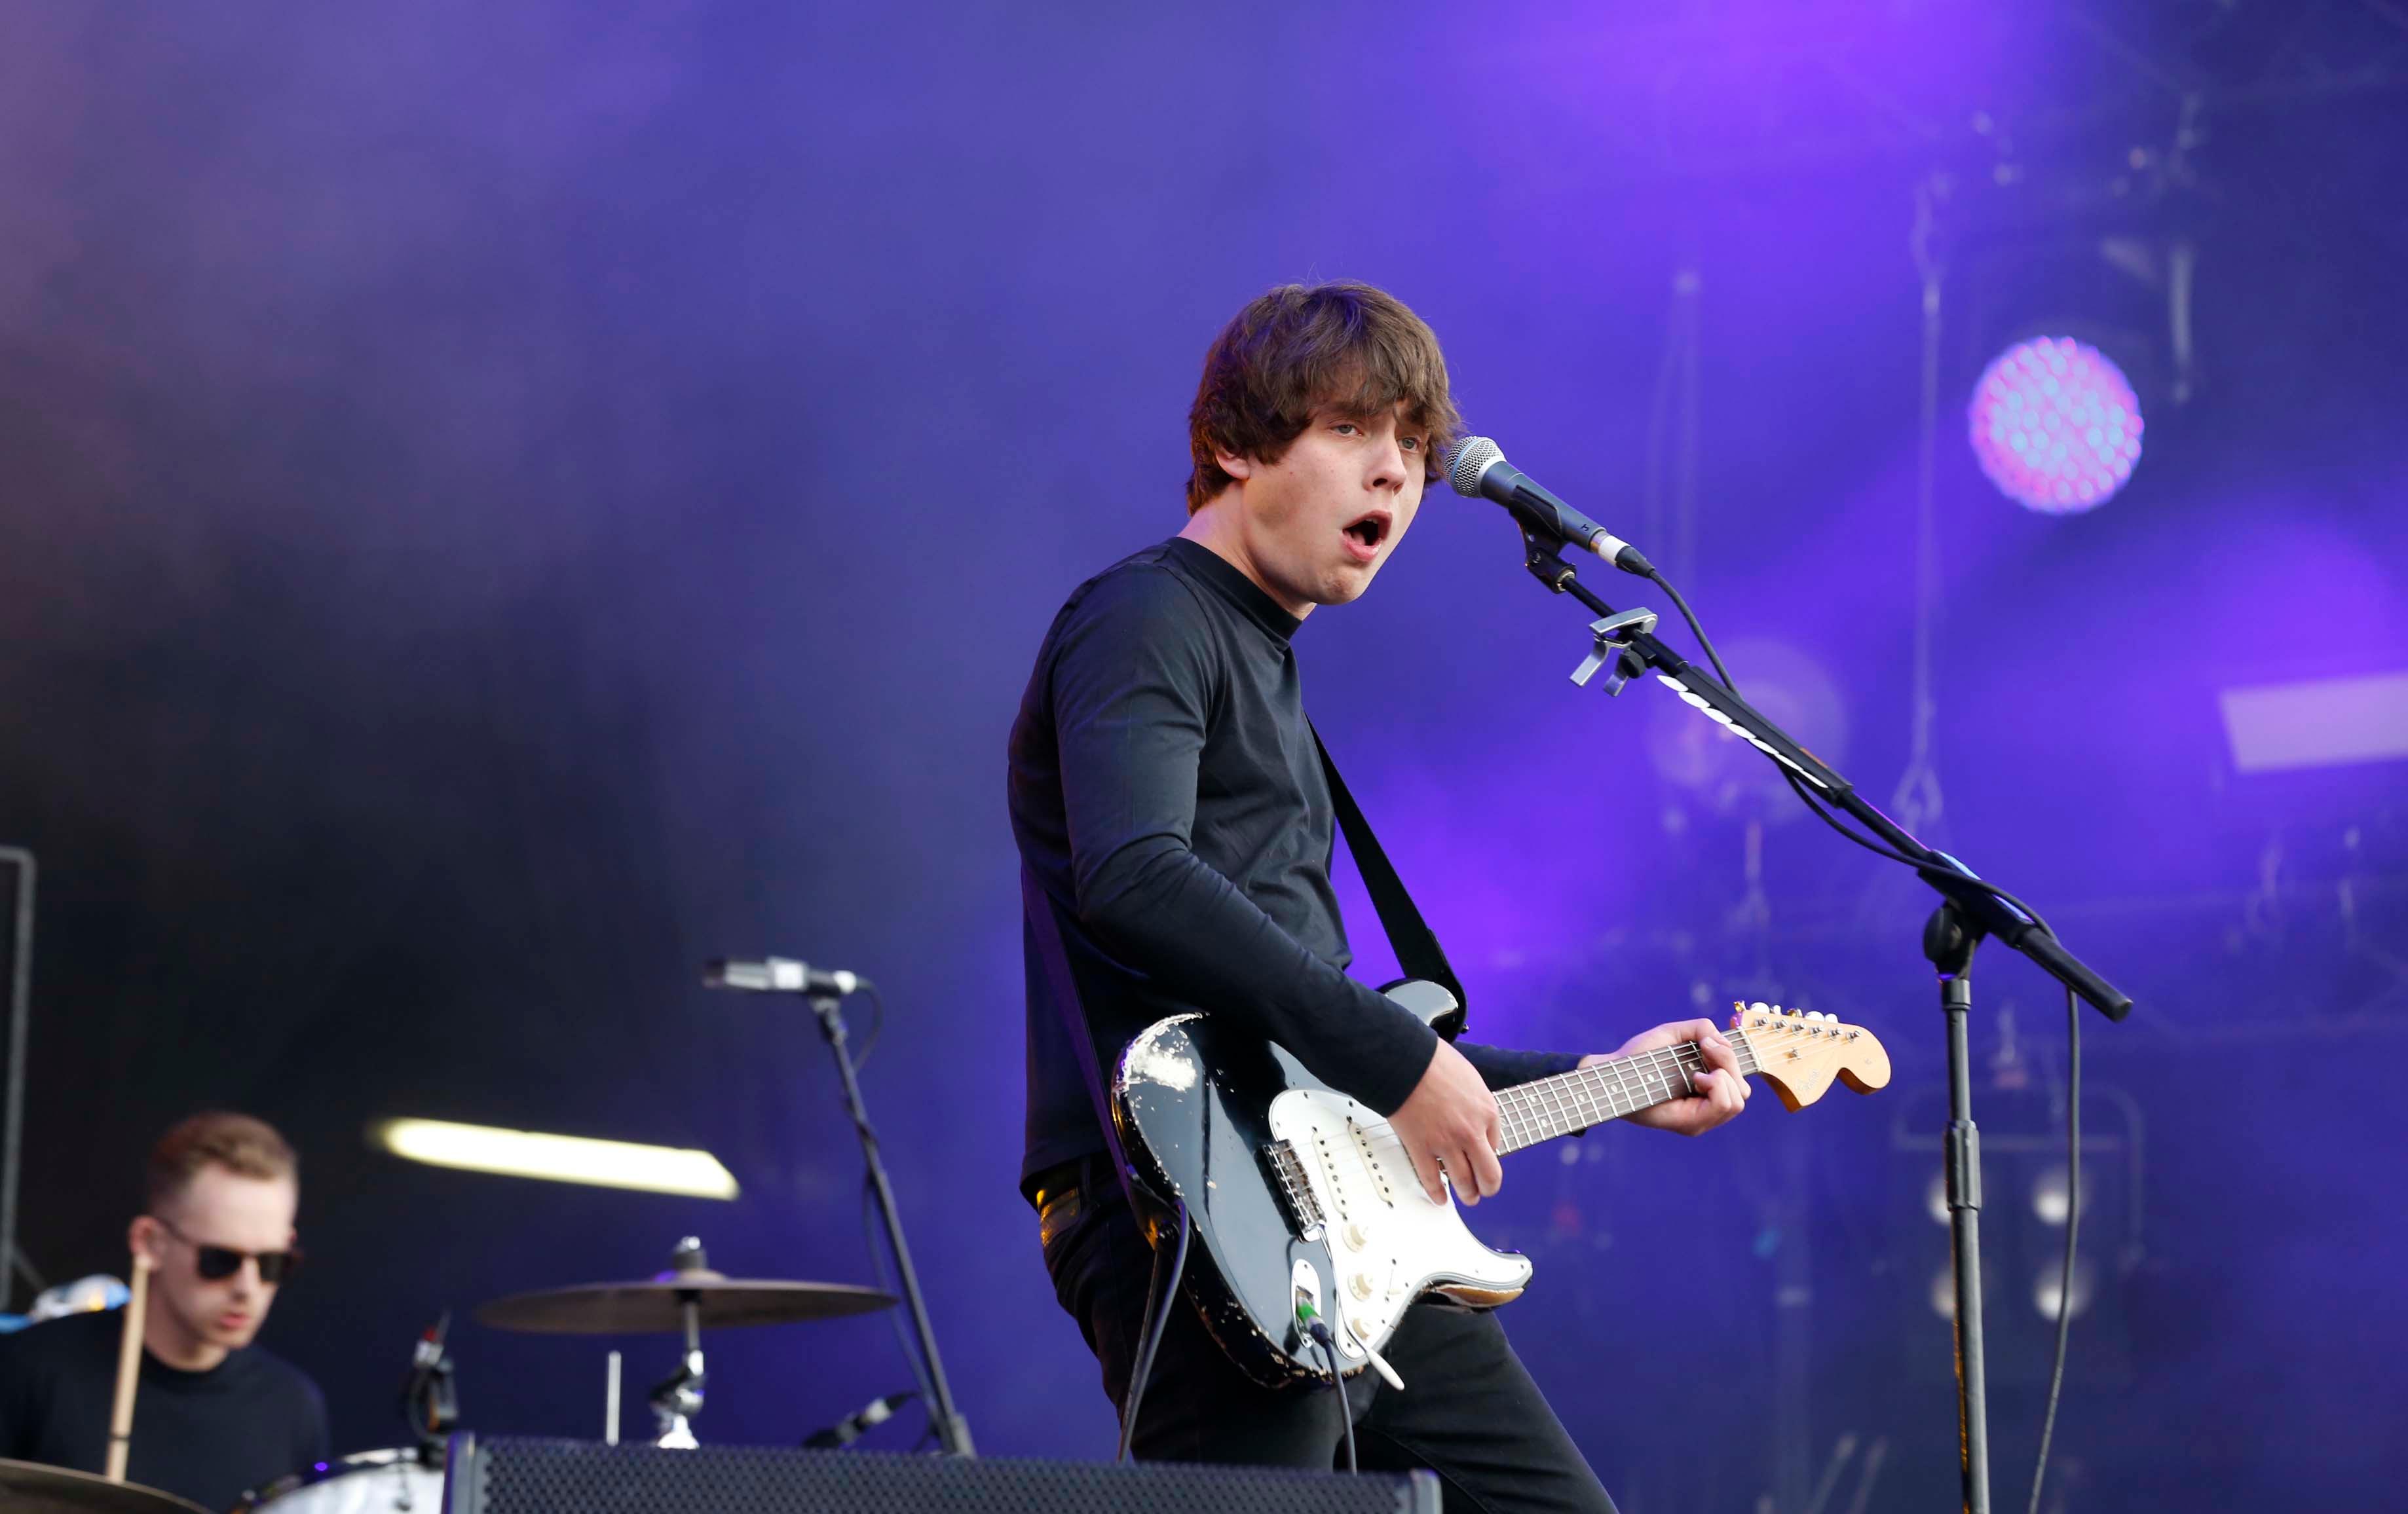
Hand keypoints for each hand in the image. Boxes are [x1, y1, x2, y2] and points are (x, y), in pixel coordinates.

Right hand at [1387, 1038, 1503, 1205]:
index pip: (1496, 1145)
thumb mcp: (1471, 1079)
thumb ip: (1476, 1103)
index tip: (1484, 1158)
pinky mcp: (1421, 1148)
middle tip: (1485, 1190)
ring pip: (1463, 1182)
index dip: (1489, 1154)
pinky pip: (1431, 1179)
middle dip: (1488, 1187)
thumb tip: (1475, 1119)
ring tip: (1468, 1198)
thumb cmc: (1434, 1063)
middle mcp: (1471, 1132)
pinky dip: (1437, 1193)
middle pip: (1487, 1173)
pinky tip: (1440, 1198)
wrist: (1405, 1062)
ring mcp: (1446, 1143)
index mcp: (1486, 1112)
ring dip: (1468, 1195)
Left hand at [1583, 1018, 1749, 1136]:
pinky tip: (1695, 1078)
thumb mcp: (1673, 1033)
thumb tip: (1722, 1042)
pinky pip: (1722, 1106)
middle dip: (1729, 1064)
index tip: (1707, 1044)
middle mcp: (1706, 1109)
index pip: (1740, 1083)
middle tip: (1704, 1051)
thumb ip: (1701, 1028)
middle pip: (1743, 1092)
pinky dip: (1716, 1085)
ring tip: (1697, 1072)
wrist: (1613, 1073)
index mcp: (1707, 1090)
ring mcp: (1700, 1120)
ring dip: (1723, 1077)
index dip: (1731, 1058)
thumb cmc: (1641, 1055)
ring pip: (1736, 1101)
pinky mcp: (1690, 1125)